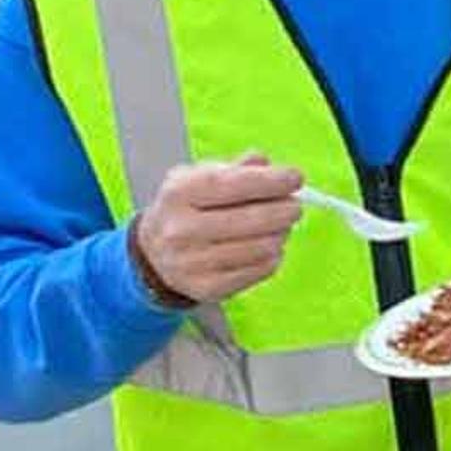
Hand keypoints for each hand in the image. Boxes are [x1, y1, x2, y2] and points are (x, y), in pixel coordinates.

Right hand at [130, 156, 305, 307]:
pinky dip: (273, 256)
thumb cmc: (189, 208)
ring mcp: (191, 263)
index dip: (270, 181)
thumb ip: (236, 168)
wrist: (154, 252)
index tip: (296, 178)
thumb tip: (264, 162)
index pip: (233, 185)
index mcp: (179, 194)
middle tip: (294, 205)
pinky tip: (266, 247)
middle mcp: (180, 230)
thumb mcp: (202, 177)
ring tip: (278, 226)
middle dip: (285, 210)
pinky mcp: (207, 288)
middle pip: (253, 219)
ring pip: (263, 246)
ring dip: (281, 233)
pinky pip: (261, 270)